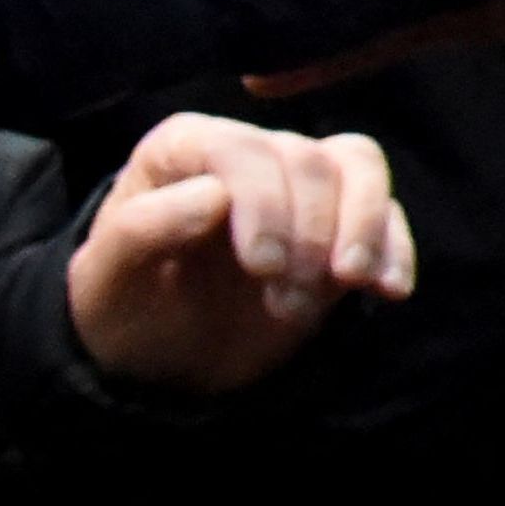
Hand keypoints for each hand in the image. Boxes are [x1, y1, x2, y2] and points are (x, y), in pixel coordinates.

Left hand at [65, 112, 415, 394]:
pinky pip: (386, 212)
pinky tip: (389, 291)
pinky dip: (395, 248)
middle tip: (284, 304)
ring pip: (358, 167)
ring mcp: (300, 185)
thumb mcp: (109, 276)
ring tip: (347, 285)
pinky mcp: (341, 224)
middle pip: (307, 161)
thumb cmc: (126, 305)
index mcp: (185, 149)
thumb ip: (144, 228)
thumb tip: (213, 195)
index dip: (262, 203)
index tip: (262, 267)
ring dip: (361, 230)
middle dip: (309, 235)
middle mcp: (249, 152)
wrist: (160, 356)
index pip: (241, 149)